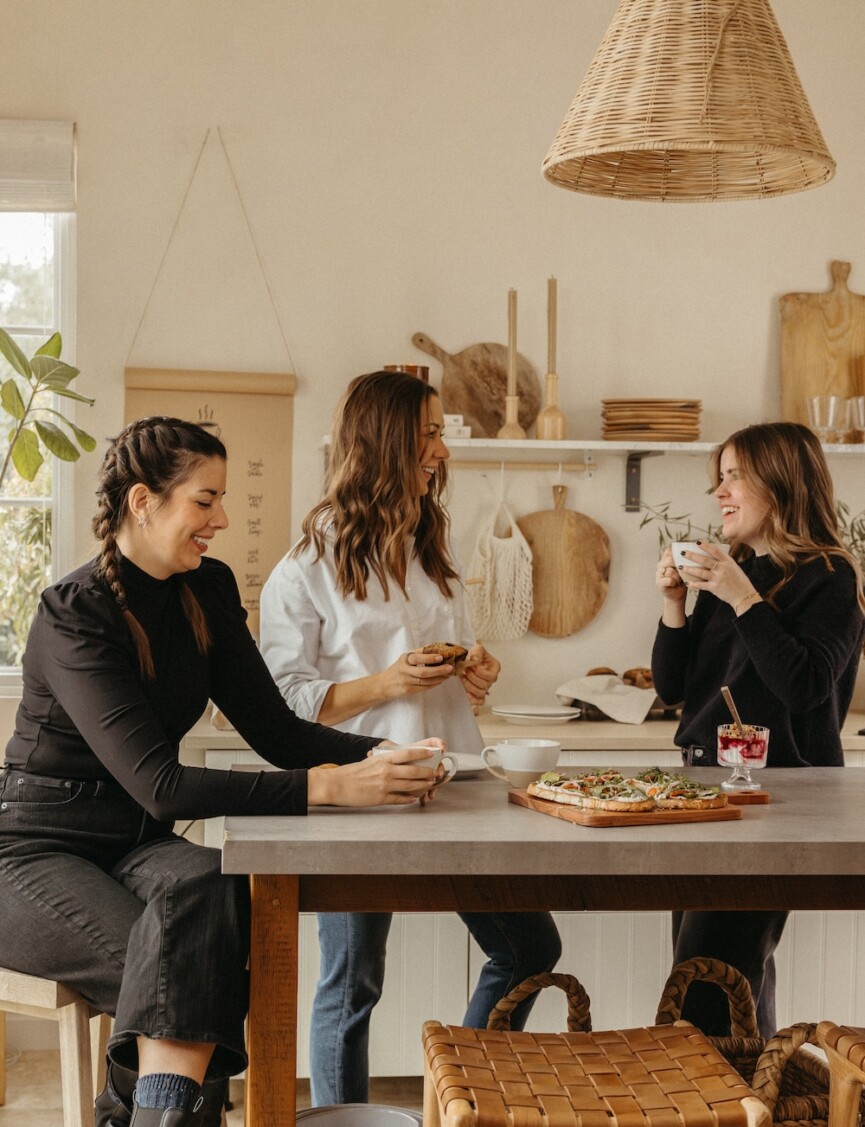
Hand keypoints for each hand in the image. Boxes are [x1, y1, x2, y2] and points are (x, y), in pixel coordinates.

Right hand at [308, 739, 444, 807]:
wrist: (337, 784)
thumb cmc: (352, 772)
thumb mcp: (370, 761)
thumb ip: (384, 761)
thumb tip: (396, 761)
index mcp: (383, 760)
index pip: (407, 754)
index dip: (421, 753)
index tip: (431, 753)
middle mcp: (386, 771)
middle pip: (413, 771)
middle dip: (426, 773)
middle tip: (434, 773)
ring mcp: (384, 785)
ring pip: (409, 786)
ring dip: (421, 786)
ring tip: (428, 785)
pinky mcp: (381, 798)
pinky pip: (399, 799)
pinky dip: (408, 799)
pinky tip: (413, 798)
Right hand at [381, 649, 455, 700]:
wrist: (384, 684)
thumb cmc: (398, 668)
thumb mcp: (405, 658)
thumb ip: (418, 653)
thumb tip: (436, 647)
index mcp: (404, 659)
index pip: (417, 658)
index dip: (429, 657)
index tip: (441, 657)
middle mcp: (404, 670)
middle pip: (423, 671)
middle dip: (438, 670)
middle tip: (450, 667)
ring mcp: (406, 681)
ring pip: (426, 681)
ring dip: (439, 677)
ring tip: (448, 674)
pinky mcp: (409, 691)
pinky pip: (424, 687)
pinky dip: (434, 684)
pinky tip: (441, 680)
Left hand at [459, 644, 499, 705]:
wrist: (468, 659)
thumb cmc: (475, 654)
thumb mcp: (477, 648)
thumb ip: (477, 652)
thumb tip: (475, 660)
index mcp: (495, 668)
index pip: (490, 676)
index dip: (479, 671)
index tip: (471, 665)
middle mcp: (492, 679)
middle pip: (484, 685)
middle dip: (472, 677)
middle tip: (465, 670)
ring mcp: (486, 687)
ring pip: (481, 692)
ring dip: (469, 686)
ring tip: (463, 677)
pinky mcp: (479, 693)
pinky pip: (480, 701)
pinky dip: (473, 699)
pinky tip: (467, 693)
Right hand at [656, 547, 686, 604]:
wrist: (677, 595)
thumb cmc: (683, 580)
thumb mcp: (686, 568)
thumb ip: (688, 560)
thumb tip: (701, 549)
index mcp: (666, 559)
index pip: (669, 551)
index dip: (676, 552)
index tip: (685, 557)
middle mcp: (660, 566)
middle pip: (669, 560)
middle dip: (678, 565)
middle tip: (683, 570)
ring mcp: (658, 574)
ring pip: (669, 571)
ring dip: (678, 576)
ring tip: (680, 580)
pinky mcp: (659, 583)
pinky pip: (668, 580)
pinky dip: (674, 582)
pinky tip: (675, 584)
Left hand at [675, 542, 756, 610]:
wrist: (744, 595)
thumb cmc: (739, 580)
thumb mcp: (734, 567)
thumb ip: (723, 562)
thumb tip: (711, 555)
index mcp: (728, 561)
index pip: (715, 551)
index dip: (705, 546)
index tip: (697, 542)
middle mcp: (722, 568)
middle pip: (704, 560)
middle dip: (692, 556)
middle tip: (683, 553)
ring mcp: (718, 578)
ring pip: (700, 572)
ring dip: (689, 569)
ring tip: (680, 567)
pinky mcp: (715, 587)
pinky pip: (701, 585)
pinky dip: (693, 584)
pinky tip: (687, 583)